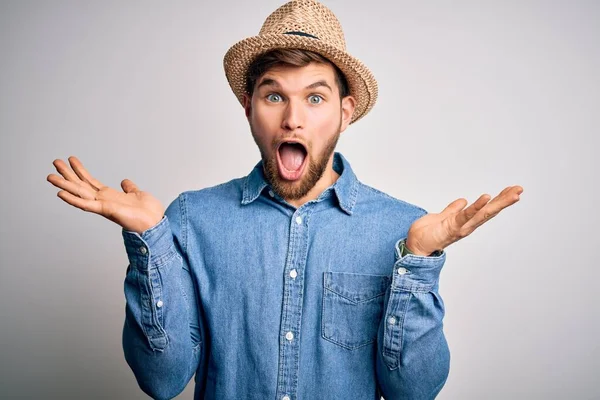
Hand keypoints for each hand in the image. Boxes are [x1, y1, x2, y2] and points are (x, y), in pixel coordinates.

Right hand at [47, 156, 164, 233]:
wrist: (155, 223)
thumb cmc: (148, 212)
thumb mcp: (137, 194)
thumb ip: (129, 188)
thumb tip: (125, 181)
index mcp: (110, 196)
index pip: (91, 181)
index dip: (80, 170)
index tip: (70, 159)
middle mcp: (103, 200)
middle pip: (81, 185)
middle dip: (68, 174)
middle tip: (54, 162)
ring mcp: (102, 206)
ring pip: (79, 193)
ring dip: (64, 184)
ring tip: (50, 176)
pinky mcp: (105, 210)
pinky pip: (86, 204)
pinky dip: (73, 199)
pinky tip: (61, 193)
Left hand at [406, 186, 523, 255]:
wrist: (415, 245)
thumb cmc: (427, 234)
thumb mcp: (442, 217)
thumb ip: (453, 210)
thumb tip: (463, 201)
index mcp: (466, 221)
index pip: (486, 208)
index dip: (499, 200)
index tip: (513, 190)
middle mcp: (467, 225)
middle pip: (490, 211)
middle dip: (505, 201)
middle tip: (520, 190)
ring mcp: (461, 227)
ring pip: (483, 213)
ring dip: (499, 203)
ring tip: (513, 194)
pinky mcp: (452, 227)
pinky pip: (466, 215)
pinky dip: (477, 207)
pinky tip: (487, 197)